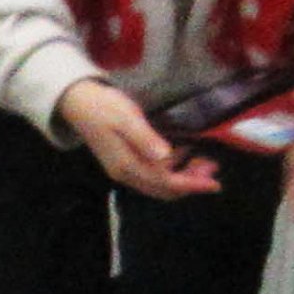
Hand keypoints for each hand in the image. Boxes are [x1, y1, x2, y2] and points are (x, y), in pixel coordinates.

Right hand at [56, 80, 222, 200]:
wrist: (78, 104)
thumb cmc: (104, 107)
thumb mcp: (127, 118)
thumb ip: (145, 138)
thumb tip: (166, 156)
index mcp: (127, 166)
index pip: (165, 182)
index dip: (192, 184)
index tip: (215, 184)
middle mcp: (126, 174)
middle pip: (163, 189)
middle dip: (191, 183)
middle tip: (214, 167)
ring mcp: (124, 170)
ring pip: (159, 184)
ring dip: (183, 177)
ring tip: (205, 162)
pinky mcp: (125, 163)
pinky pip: (153, 176)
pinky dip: (172, 170)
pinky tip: (183, 154)